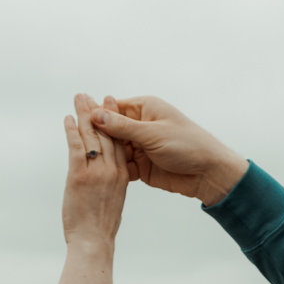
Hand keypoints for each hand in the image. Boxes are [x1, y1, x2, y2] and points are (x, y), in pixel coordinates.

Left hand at [62, 93, 127, 248]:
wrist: (94, 242)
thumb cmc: (101, 229)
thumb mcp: (114, 203)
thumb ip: (111, 186)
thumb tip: (105, 182)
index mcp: (122, 176)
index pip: (119, 142)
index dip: (114, 122)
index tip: (110, 105)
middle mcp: (112, 171)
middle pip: (106, 134)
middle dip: (97, 112)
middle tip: (89, 95)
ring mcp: (97, 172)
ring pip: (91, 136)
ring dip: (84, 115)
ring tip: (78, 99)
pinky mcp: (80, 176)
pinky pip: (76, 147)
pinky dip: (71, 131)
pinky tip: (68, 119)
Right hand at [91, 96, 248, 206]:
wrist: (208, 173)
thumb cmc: (187, 145)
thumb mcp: (152, 133)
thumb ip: (123, 127)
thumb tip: (95, 114)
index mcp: (145, 108)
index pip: (113, 109)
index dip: (95, 115)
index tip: (76, 118)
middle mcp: (140, 125)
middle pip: (110, 130)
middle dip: (96, 137)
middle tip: (75, 142)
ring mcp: (140, 147)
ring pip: (113, 150)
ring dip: (103, 155)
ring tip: (83, 161)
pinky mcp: (141, 166)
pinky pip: (121, 166)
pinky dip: (113, 170)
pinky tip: (98, 175)